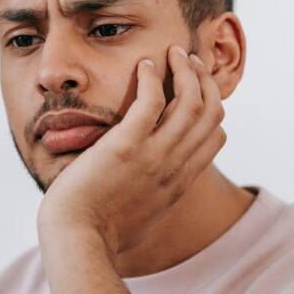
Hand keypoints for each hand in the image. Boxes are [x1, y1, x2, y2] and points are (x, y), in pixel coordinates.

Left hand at [37, 45, 226, 255]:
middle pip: (210, 113)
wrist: (78, 241)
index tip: (197, 89)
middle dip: (204, 80)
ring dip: (185, 71)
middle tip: (189, 60)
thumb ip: (149, 198)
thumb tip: (142, 194)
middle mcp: (174, 167)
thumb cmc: (98, 234)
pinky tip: (144, 65)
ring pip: (189, 102)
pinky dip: (152, 78)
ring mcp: (153, 156)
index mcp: (178, 183)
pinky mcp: (126, 147)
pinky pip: (151, 102)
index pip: (215, 138)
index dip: (212, 108)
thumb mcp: (140, 217)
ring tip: (173, 52)